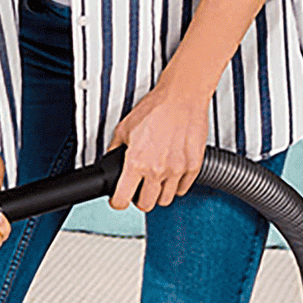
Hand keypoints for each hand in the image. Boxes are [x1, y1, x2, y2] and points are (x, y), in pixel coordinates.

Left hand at [109, 84, 209, 211]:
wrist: (181, 97)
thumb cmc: (155, 108)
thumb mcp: (123, 128)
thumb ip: (115, 149)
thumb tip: (108, 161)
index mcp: (136, 163)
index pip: (122, 199)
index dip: (117, 202)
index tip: (119, 199)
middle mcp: (157, 170)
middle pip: (146, 205)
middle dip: (139, 200)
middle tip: (138, 190)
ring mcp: (177, 169)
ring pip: (165, 200)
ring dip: (158, 194)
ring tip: (155, 182)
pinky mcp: (194, 166)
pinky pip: (183, 188)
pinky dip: (176, 186)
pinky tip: (170, 175)